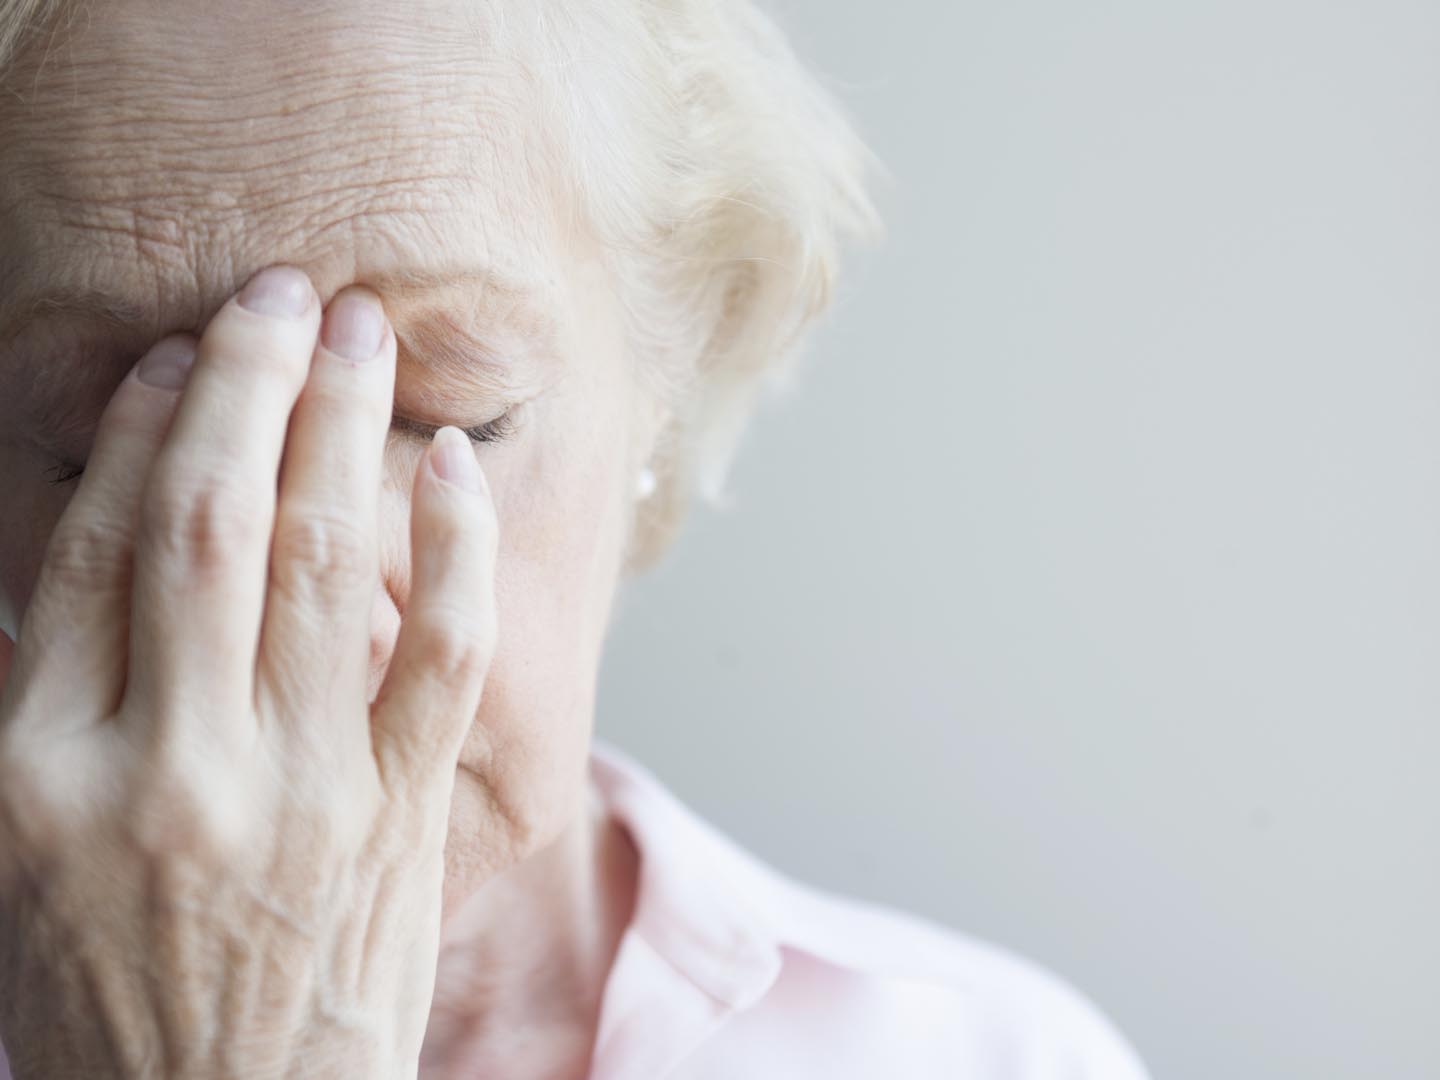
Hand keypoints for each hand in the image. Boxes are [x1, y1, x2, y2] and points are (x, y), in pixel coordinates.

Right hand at [0, 267, 496, 1077]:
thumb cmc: (111, 993)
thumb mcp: (18, 859)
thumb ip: (47, 707)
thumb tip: (91, 559)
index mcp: (42, 773)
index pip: (90, 554)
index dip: (138, 437)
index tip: (175, 361)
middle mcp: (166, 765)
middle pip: (205, 525)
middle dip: (245, 385)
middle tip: (280, 291)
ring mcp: (296, 789)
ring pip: (319, 564)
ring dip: (342, 428)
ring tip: (359, 332)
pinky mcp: (399, 815)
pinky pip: (436, 656)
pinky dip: (450, 551)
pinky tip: (452, 467)